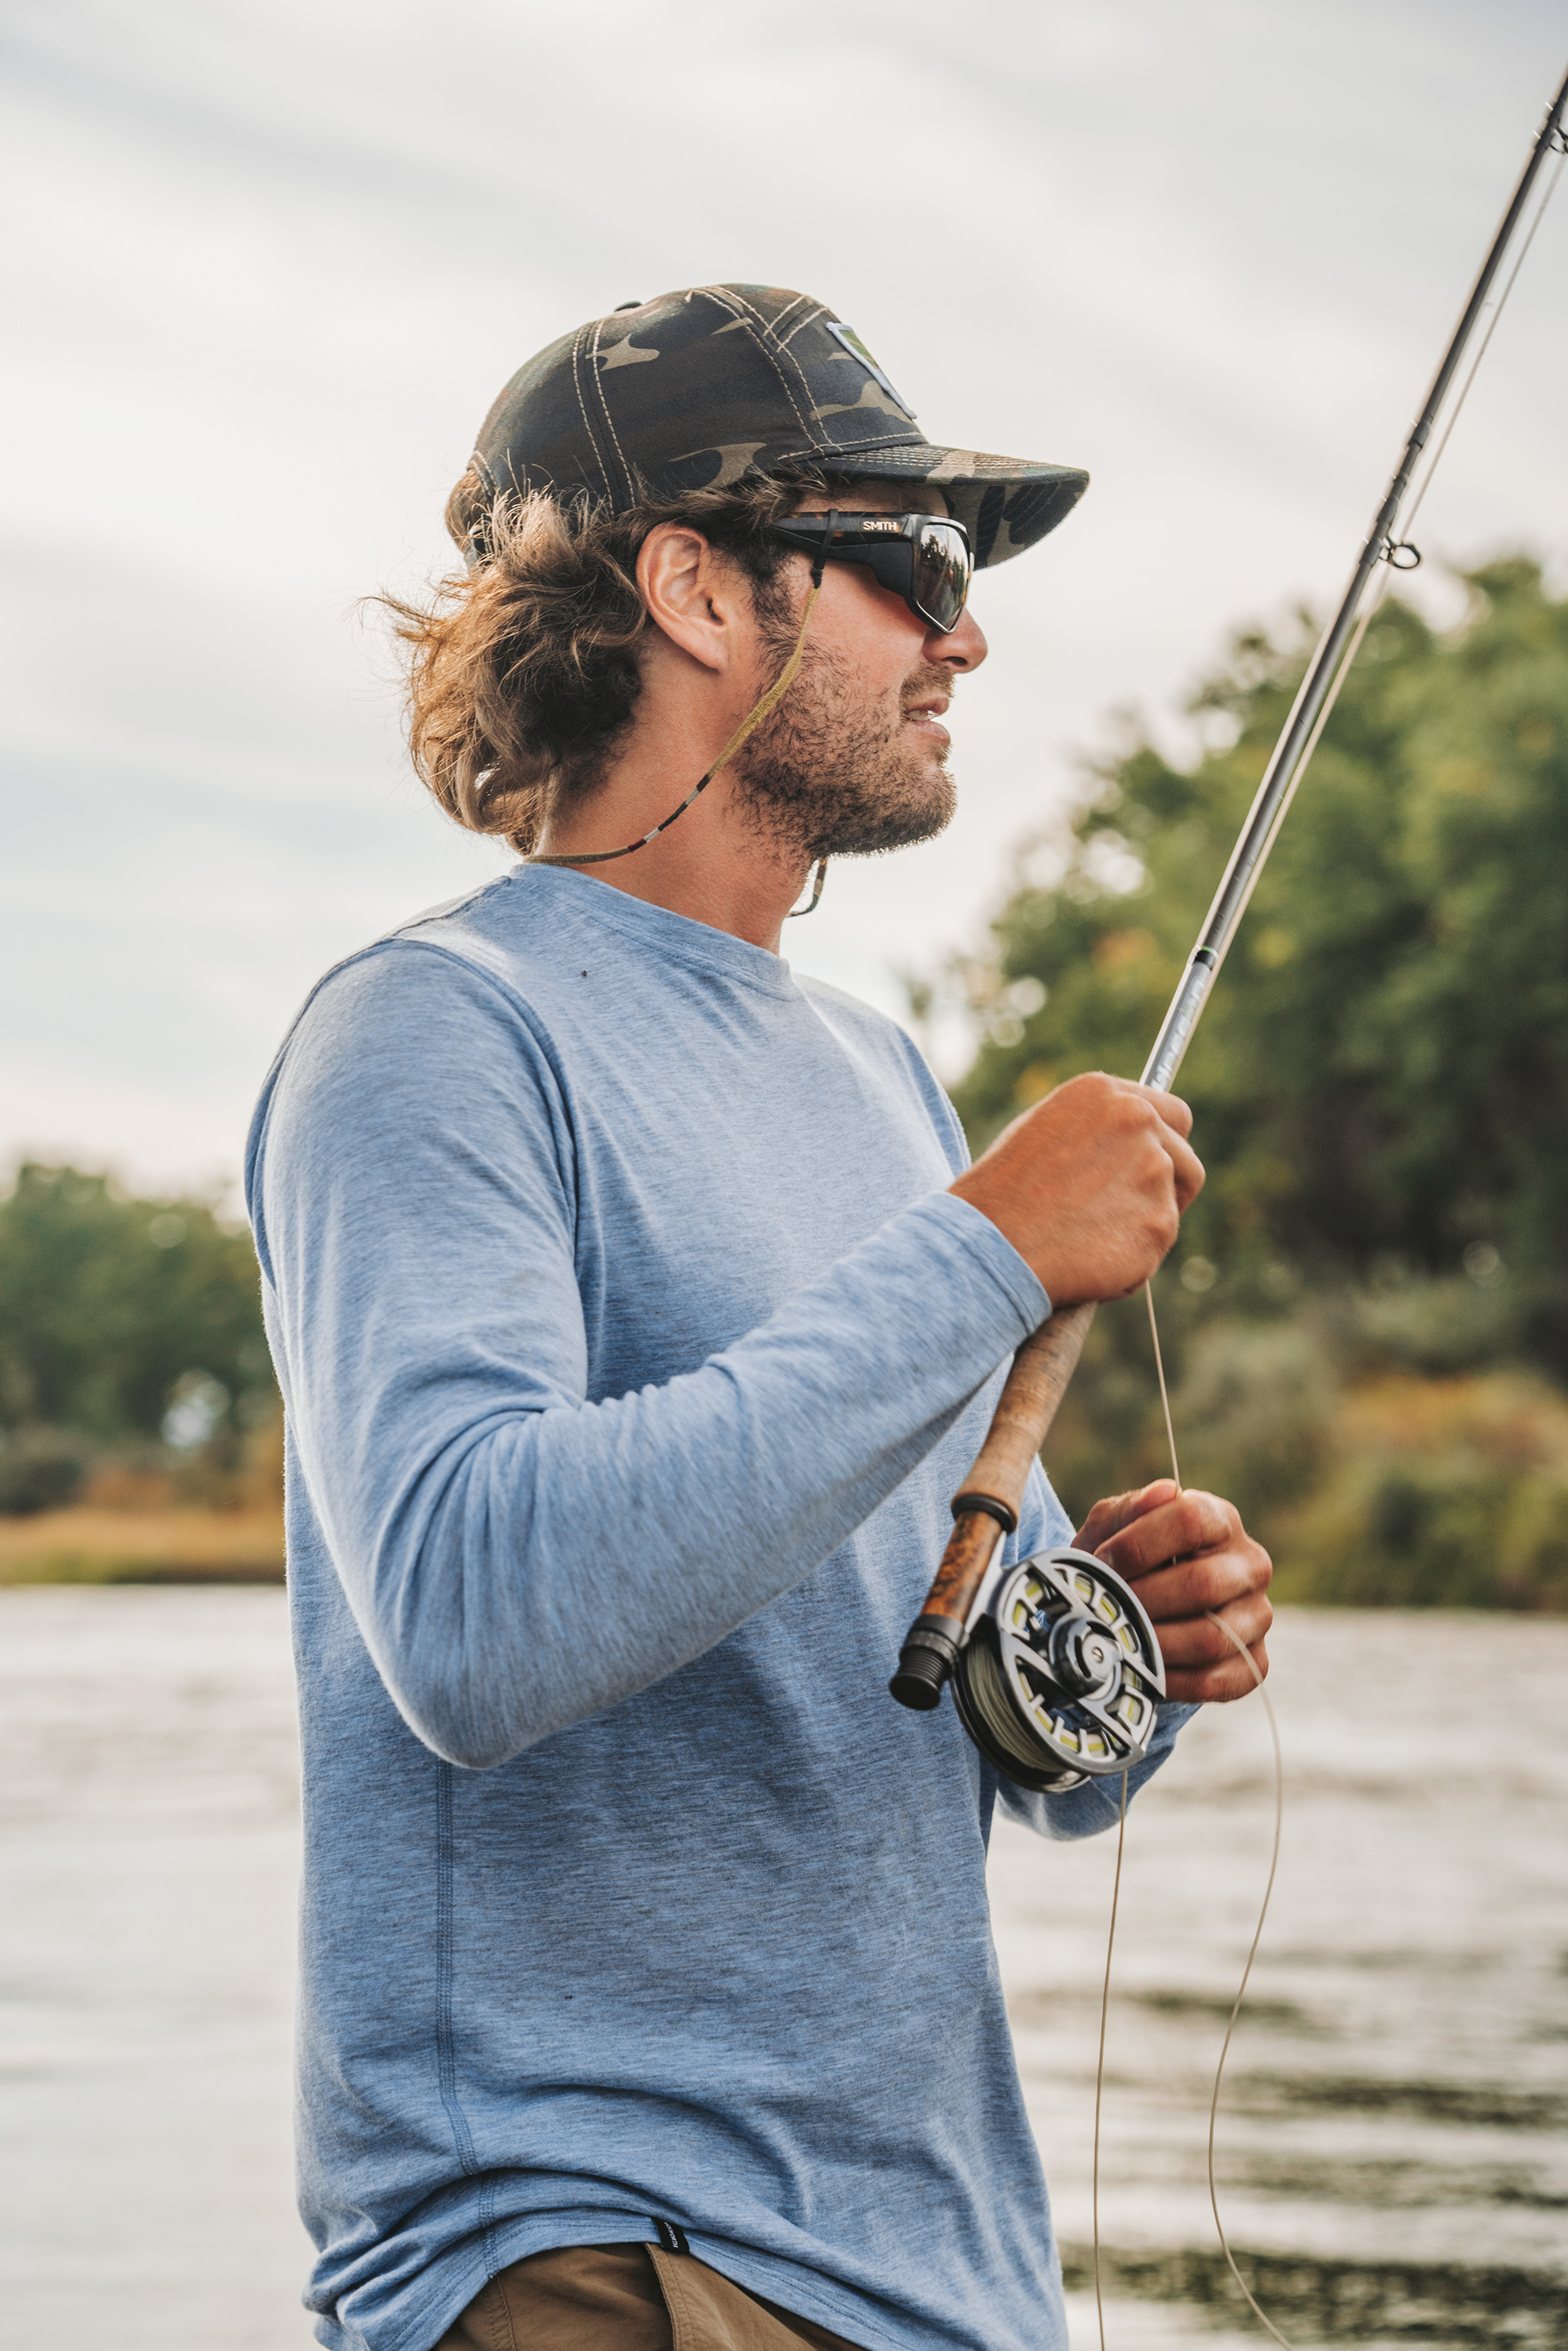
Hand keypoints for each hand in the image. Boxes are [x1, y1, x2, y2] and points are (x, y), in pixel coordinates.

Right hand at [950, 1073, 1203, 1306]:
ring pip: (1173, 1205)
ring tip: (1090, 1239)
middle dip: (1170, 1186)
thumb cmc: (1002, 1196)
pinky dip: (1133, 1258)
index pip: (1171, 1114)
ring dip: (1144, 1222)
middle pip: (1185, 1158)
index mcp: (1105, 1093)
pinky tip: (1089, 1259)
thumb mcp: (1044, 1135)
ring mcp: (1153, 1171)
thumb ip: (1096, 1131)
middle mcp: (1137, 1121)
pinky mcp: (1160, 1222)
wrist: (988, 1246)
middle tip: (1133, 1213)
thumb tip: (1133, 1142)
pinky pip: (1158, 1244)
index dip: (1164, 1145)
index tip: (1154, 1167)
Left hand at [1074, 1479, 1271, 1702]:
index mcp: (1220, 1520)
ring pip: (1211, 1637)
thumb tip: (1163, 1492)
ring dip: (1153, 1643)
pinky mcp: (1255, 1663)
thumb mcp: (1113, 1527)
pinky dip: (1171, 1681)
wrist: (1139, 1609)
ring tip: (1120, 1639)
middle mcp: (1251, 1564)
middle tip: (1107, 1609)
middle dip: (1142, 1600)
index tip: (1101, 1561)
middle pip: (1202, 1583)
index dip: (1138, 1543)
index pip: (1191, 1520)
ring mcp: (1258, 1615)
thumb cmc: (1124, 1560)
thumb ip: (1130, 1509)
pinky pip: (1215, 1680)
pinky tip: (1142, 1670)